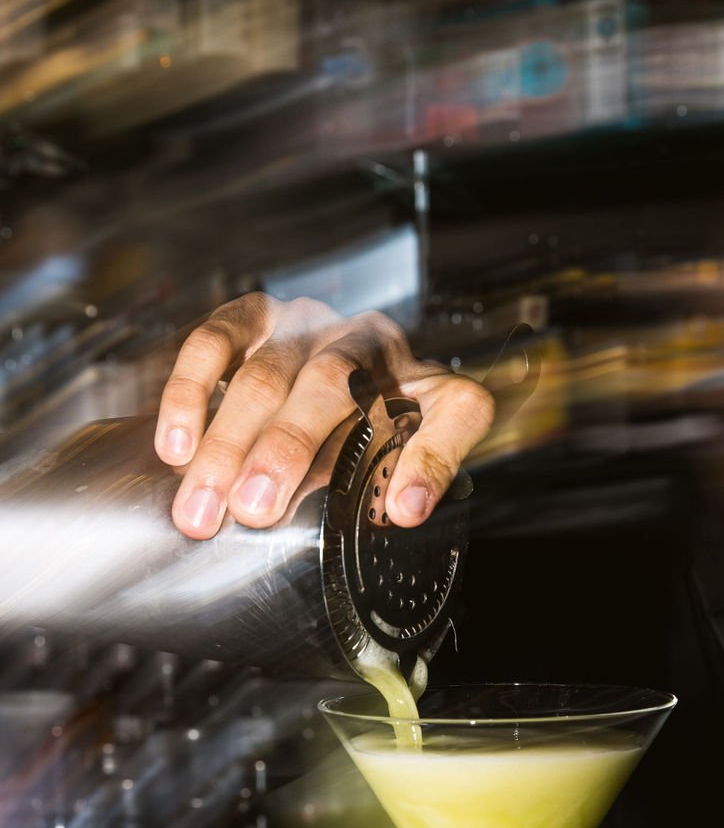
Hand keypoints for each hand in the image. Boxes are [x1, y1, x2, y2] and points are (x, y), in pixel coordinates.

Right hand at [155, 293, 494, 538]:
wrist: (357, 374)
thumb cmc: (390, 423)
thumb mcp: (429, 446)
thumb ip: (433, 467)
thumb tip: (406, 509)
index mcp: (426, 378)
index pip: (444, 409)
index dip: (428, 460)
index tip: (400, 512)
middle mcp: (369, 339)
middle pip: (329, 385)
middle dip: (286, 451)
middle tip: (252, 511)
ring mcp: (308, 322)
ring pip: (264, 374)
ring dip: (225, 441)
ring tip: (200, 504)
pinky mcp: (256, 315)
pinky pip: (216, 342)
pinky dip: (190, 393)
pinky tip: (175, 446)